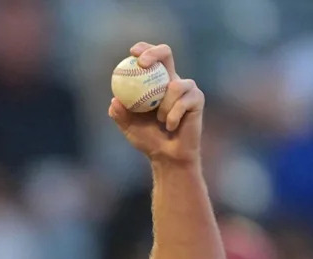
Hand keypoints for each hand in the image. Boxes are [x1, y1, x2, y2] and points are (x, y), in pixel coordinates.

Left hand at [110, 42, 204, 163]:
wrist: (167, 155)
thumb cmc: (148, 139)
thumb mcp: (128, 127)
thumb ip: (120, 114)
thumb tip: (114, 100)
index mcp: (155, 83)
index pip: (150, 59)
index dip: (143, 49)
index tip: (132, 52)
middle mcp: (172, 80)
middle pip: (166, 54)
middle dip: (155, 53)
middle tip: (143, 63)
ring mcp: (187, 88)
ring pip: (174, 85)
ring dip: (164, 105)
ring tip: (161, 120)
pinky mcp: (197, 99)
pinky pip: (183, 101)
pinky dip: (173, 116)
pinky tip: (171, 126)